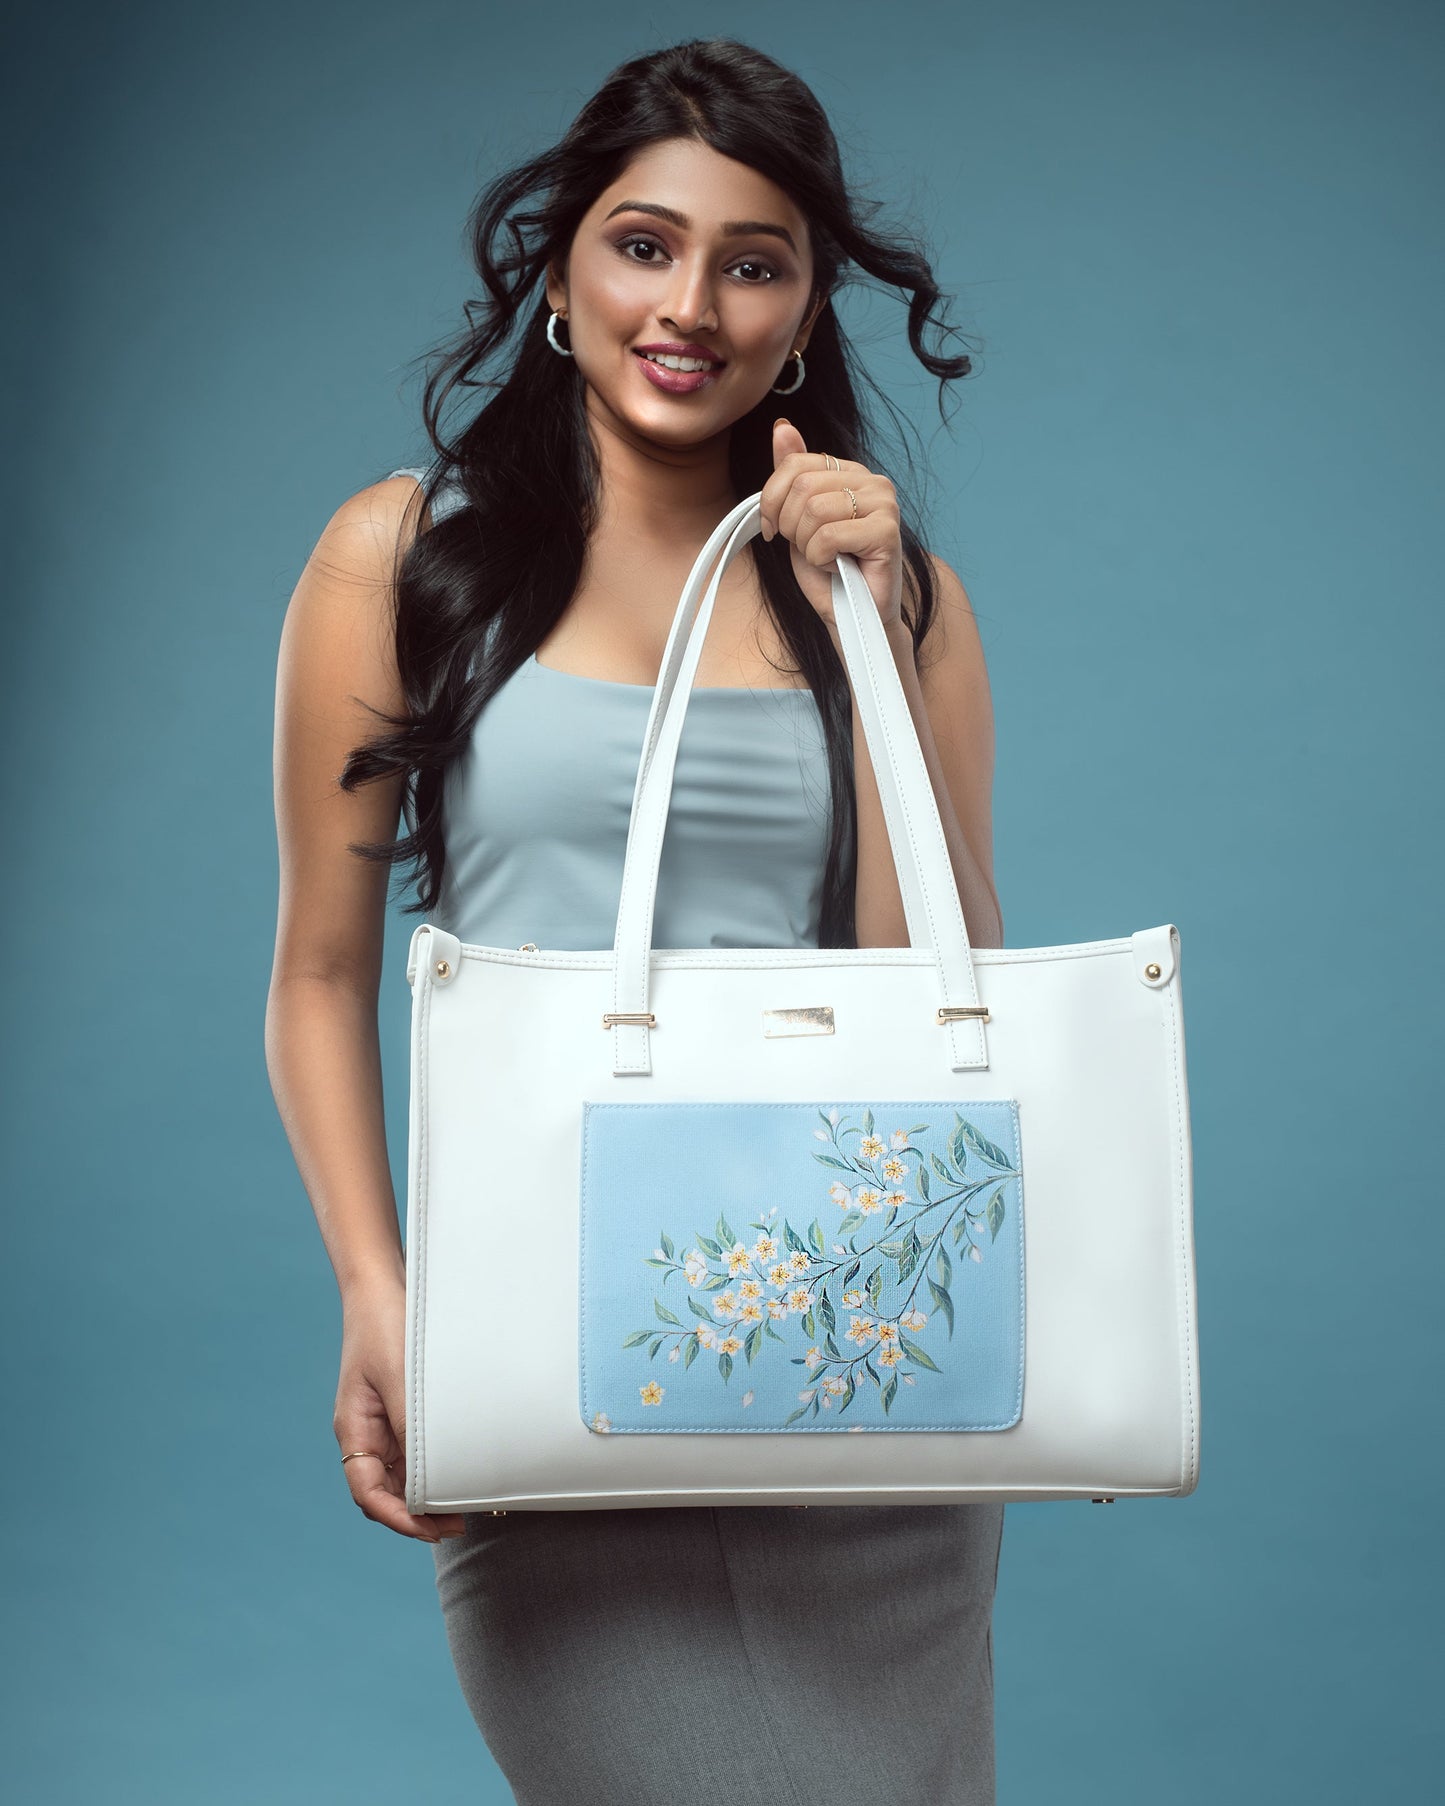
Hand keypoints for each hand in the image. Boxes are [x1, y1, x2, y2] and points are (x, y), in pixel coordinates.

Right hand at [334, 1276, 466, 1543]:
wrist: (383, 1285)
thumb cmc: (384, 1325)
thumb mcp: (399, 1376)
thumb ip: (408, 1424)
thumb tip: (427, 1472)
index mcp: (354, 1429)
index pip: (368, 1492)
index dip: (397, 1517)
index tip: (430, 1529)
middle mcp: (366, 1432)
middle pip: (385, 1491)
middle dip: (416, 1514)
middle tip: (459, 1523)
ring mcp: (382, 1423)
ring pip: (401, 1475)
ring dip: (426, 1493)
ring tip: (463, 1503)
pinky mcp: (400, 1410)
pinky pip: (414, 1451)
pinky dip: (432, 1467)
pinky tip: (457, 1471)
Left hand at [758, 419, 903, 630]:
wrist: (852, 616)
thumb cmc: (828, 571)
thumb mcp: (797, 518)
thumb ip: (791, 474)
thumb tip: (782, 426)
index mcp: (849, 471)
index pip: (794, 463)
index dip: (772, 499)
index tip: (773, 529)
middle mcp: (872, 480)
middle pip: (801, 486)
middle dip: (790, 526)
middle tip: (808, 549)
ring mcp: (884, 503)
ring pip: (813, 510)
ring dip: (807, 545)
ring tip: (826, 558)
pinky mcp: (887, 530)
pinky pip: (829, 536)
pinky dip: (821, 559)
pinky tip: (838, 567)